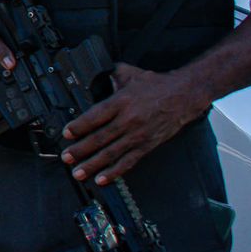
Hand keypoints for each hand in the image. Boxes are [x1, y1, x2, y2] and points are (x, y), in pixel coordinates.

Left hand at [61, 63, 207, 184]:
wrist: (184, 95)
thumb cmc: (156, 84)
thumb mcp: (128, 73)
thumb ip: (109, 74)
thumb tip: (91, 72)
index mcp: (121, 101)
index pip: (95, 116)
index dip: (79, 126)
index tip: (66, 133)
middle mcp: (128, 120)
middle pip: (100, 138)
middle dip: (80, 150)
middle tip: (66, 157)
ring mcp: (138, 135)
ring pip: (111, 153)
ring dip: (92, 164)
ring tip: (78, 172)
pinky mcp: (147, 145)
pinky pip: (128, 161)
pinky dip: (114, 172)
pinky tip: (102, 179)